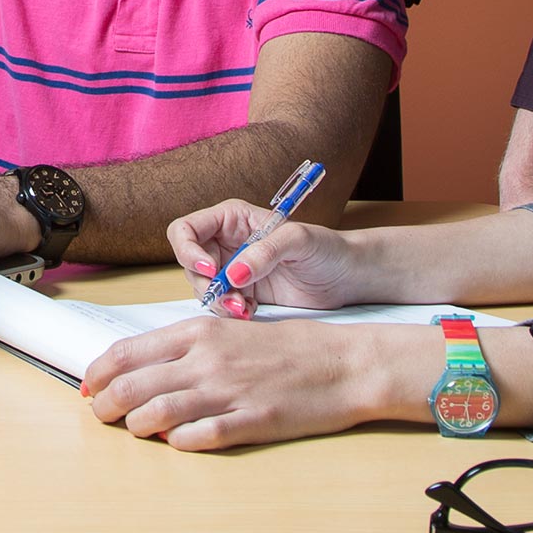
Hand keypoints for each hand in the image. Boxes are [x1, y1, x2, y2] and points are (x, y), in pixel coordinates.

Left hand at [81, 315, 382, 451]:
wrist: (344, 364)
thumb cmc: (291, 347)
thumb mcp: (233, 331)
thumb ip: (190, 347)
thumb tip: (149, 369)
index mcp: (200, 331)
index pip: (127, 351)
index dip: (99, 373)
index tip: (89, 386)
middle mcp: (206, 359)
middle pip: (132, 385)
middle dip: (106, 405)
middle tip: (101, 415)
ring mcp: (227, 392)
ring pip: (154, 414)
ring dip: (135, 427)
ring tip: (134, 430)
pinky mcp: (249, 422)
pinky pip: (195, 437)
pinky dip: (175, 442)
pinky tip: (175, 441)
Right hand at [165, 199, 371, 312]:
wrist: (346, 278)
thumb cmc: (327, 248)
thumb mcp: (299, 240)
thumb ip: (265, 251)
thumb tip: (234, 273)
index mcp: (232, 219)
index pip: (186, 230)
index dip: (188, 251)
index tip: (211, 271)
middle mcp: (226, 243)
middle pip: (189, 264)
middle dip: (206, 285)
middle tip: (233, 298)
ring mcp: (232, 270)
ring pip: (202, 289)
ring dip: (218, 302)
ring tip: (246, 308)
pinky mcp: (242, 294)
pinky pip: (220, 306)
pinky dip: (230, 312)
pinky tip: (253, 311)